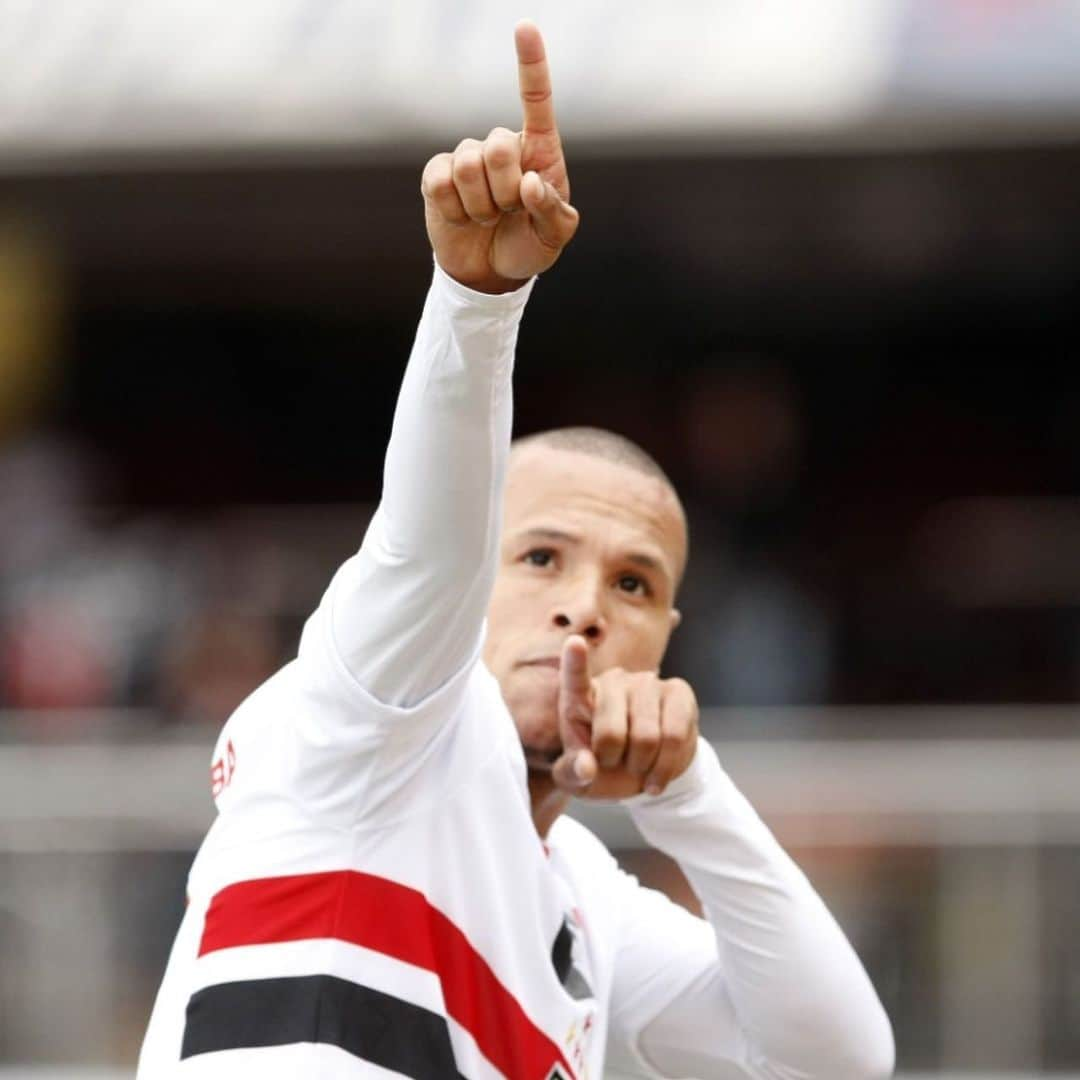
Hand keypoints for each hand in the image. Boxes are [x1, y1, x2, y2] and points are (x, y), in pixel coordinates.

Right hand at [420, 20, 578, 293]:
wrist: (491, 273)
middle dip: (505, 191)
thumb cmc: (530, 246)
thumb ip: (552, 211)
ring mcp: (467, 159)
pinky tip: (462, 218)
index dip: (530, 65)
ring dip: (480, 206)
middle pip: (498, 145)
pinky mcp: (437, 176)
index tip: (525, 27)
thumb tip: (530, 184)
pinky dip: (455, 211)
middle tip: (509, 212)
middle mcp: (503, 147)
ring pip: (467, 167)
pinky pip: (440, 183)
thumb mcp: (556, 237)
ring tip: (488, 218)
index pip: (536, 102)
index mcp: (538, 151)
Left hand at [552, 636, 699, 798]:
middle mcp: (613, 681)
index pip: (575, 678)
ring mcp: (647, 682)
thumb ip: (572, 773)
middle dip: (613, 761)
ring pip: (647, 737)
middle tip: (614, 762)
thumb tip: (587, 767)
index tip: (574, 643)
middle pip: (611, 732)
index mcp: (580, 697)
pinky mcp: (678, 692)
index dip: (575, 662)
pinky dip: (666, 767)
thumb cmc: (602, 766)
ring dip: (642, 766)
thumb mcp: (578, 777)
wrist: (644, 769)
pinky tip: (658, 776)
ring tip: (637, 767)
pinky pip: (675, 736)